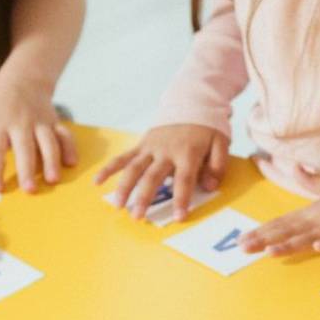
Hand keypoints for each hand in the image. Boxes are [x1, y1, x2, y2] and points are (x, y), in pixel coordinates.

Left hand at [0, 68, 76, 194]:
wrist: (23, 78)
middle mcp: (20, 124)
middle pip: (24, 148)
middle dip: (28, 169)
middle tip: (29, 189)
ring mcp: (39, 122)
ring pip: (47, 142)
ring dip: (51, 161)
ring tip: (53, 180)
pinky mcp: (54, 122)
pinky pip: (65, 135)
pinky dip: (70, 148)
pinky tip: (71, 163)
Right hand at [96, 124, 226, 221]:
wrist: (191, 102)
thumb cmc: (207, 128)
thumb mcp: (221, 143)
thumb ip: (217, 165)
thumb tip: (209, 186)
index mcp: (187, 152)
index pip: (184, 180)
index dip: (181, 199)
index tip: (177, 217)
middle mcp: (166, 151)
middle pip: (152, 176)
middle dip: (144, 197)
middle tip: (137, 217)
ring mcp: (151, 147)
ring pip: (133, 168)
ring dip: (124, 187)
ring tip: (118, 206)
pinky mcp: (142, 145)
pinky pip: (123, 157)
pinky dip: (109, 168)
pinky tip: (98, 182)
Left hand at [241, 171, 319, 255]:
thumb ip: (312, 181)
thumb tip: (296, 168)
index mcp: (313, 211)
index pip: (282, 222)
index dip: (261, 231)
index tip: (241, 239)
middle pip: (288, 231)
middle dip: (265, 240)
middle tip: (243, 248)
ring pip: (309, 237)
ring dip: (290, 244)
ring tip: (270, 252)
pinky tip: (318, 247)